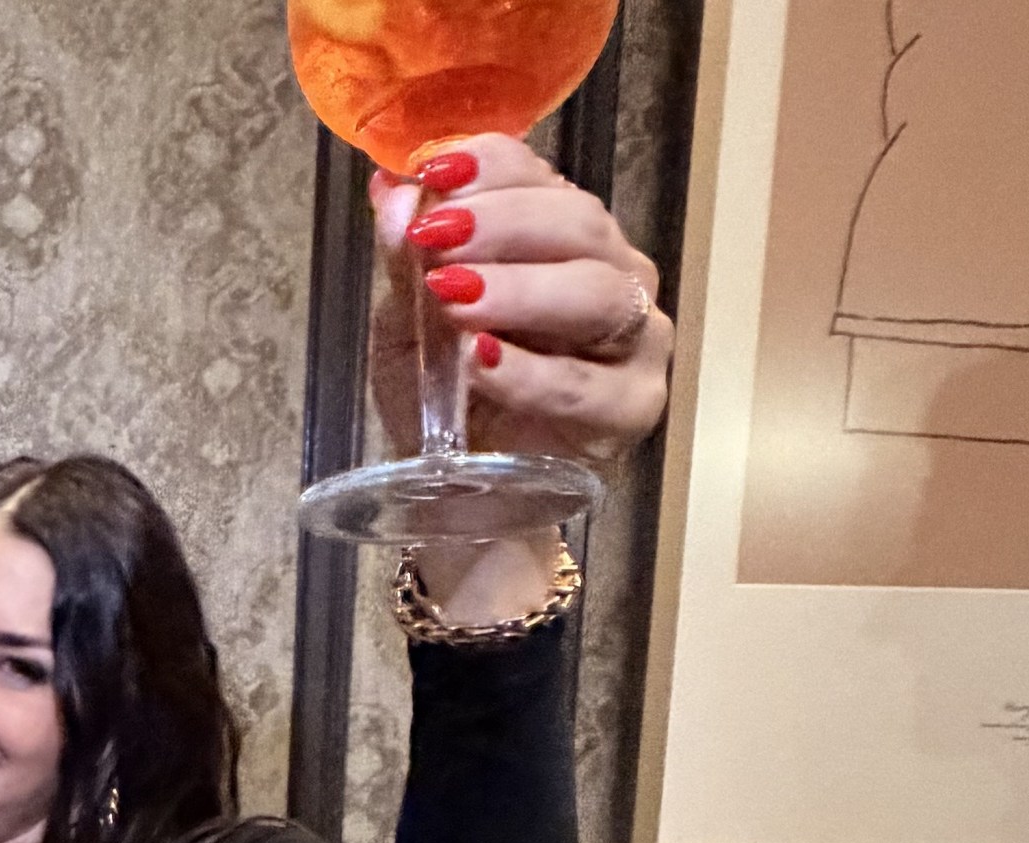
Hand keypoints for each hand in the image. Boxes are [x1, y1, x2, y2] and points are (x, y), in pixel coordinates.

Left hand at [368, 133, 672, 467]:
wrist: (461, 489)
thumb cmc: (447, 394)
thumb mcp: (407, 320)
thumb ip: (405, 258)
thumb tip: (394, 191)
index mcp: (562, 237)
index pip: (543, 179)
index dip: (493, 166)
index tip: (435, 173)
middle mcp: (612, 273)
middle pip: (579, 225)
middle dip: (504, 224)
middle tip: (438, 238)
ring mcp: (634, 339)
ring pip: (598, 293)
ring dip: (522, 289)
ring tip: (454, 297)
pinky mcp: (634, 406)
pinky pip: (587, 384)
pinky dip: (531, 372)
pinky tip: (482, 361)